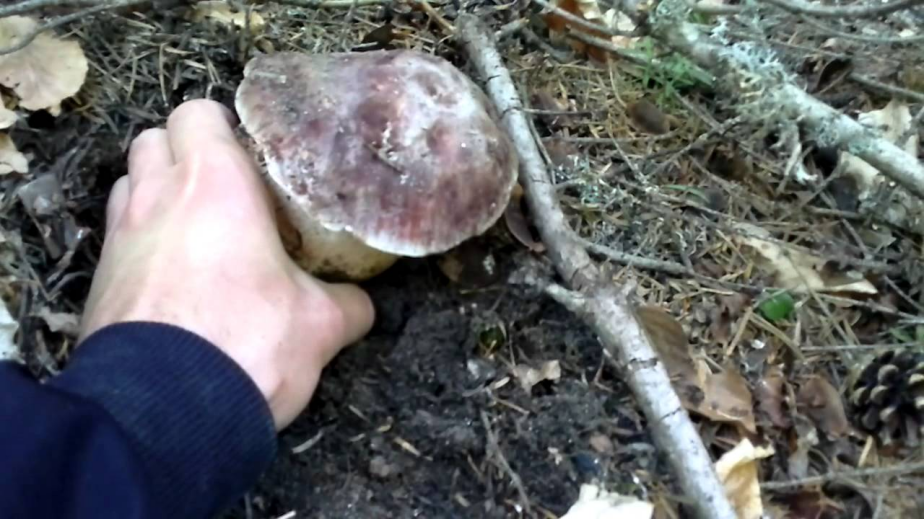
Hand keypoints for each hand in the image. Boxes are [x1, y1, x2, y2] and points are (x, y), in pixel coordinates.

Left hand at [79, 99, 374, 429]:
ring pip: (130, 182)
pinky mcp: (100, 278)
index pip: (198, 112)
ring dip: (157, 192)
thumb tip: (364, 304)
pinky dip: (141, 239)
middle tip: (226, 189)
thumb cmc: (248, 342)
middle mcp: (157, 196)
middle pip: (154, 138)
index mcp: (215, 183)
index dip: (223, 128)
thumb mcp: (320, 325)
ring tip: (197, 228)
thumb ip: (349, 305)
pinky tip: (174, 276)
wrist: (165, 411)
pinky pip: (118, 235)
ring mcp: (119, 236)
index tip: (252, 158)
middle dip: (185, 153)